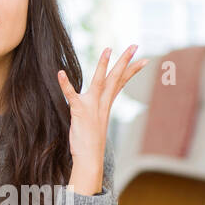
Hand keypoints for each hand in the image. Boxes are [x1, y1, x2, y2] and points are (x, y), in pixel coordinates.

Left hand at [57, 44, 150, 166]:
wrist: (89, 159)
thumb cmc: (90, 142)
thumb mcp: (96, 121)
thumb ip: (97, 109)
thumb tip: (99, 103)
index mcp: (106, 104)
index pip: (121, 83)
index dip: (131, 70)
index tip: (143, 60)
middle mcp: (102, 103)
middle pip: (116, 78)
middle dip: (125, 61)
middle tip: (135, 45)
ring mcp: (91, 106)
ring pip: (99, 82)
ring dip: (103, 65)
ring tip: (108, 49)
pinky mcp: (79, 111)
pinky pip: (71, 95)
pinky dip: (65, 84)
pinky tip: (61, 73)